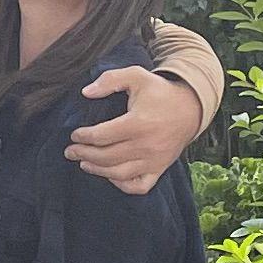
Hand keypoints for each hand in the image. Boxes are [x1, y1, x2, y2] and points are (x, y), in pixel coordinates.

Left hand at [67, 60, 203, 193]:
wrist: (191, 108)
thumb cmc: (160, 92)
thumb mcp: (137, 76)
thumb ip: (110, 80)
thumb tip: (86, 93)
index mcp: (138, 122)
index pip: (102, 135)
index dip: (83, 137)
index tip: (74, 134)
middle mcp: (146, 145)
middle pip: (107, 156)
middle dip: (84, 154)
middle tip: (70, 151)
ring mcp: (154, 160)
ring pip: (119, 174)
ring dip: (97, 170)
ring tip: (84, 163)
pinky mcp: (160, 169)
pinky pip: (140, 186)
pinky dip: (123, 185)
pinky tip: (110, 175)